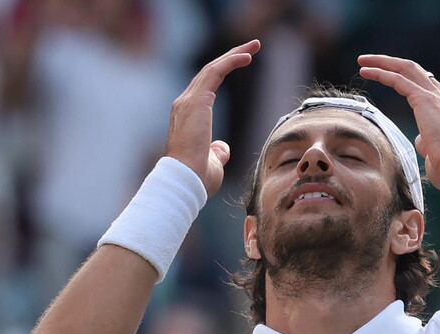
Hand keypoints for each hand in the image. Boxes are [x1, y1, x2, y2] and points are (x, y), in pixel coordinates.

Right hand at [165, 40, 260, 195]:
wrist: (185, 180)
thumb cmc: (197, 178)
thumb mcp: (212, 163)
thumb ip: (217, 151)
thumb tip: (222, 148)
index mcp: (188, 116)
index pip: (206, 86)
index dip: (224, 71)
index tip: (241, 62)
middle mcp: (185, 104)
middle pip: (210, 72)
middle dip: (231, 56)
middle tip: (252, 47)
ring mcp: (189, 101)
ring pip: (213, 68)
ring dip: (234, 54)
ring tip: (254, 46)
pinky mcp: (196, 100)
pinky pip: (215, 72)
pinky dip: (231, 61)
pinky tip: (247, 56)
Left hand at [358, 55, 439, 188]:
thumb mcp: (434, 148)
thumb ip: (427, 140)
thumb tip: (422, 140)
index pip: (423, 81)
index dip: (403, 75)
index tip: (386, 74)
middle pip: (412, 69)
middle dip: (390, 62)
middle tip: (368, 60)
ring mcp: (434, 95)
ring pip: (404, 69)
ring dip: (382, 62)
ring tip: (362, 61)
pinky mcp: (424, 99)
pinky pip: (398, 80)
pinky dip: (381, 74)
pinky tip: (366, 72)